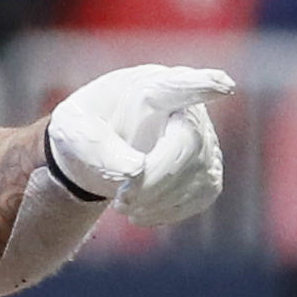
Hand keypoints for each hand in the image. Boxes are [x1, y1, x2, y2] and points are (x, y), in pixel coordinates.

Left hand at [46, 64, 232, 228]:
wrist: (97, 153)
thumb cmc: (85, 131)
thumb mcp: (74, 133)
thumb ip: (99, 147)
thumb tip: (136, 172)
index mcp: (152, 87)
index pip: (180, 85)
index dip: (203, 84)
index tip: (223, 85)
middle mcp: (188, 109)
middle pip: (188, 143)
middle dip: (155, 179)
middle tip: (121, 201)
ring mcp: (204, 140)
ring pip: (196, 174)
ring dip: (157, 199)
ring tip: (122, 204)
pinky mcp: (208, 171)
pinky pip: (201, 195)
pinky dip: (169, 211)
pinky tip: (142, 212)